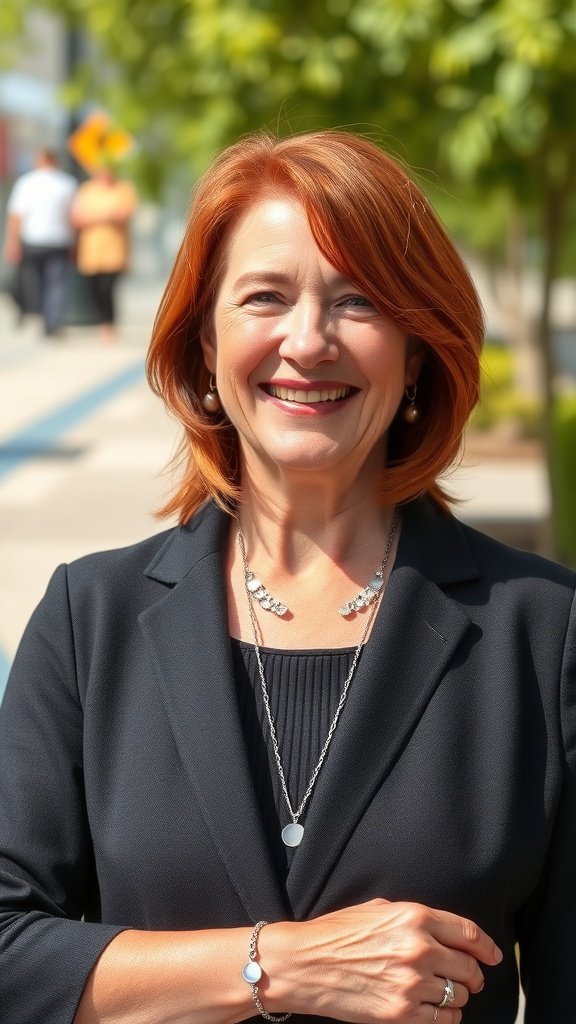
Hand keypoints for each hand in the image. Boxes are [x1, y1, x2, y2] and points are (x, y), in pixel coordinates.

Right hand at [263, 898, 501, 1022]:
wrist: (305, 964)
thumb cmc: (337, 933)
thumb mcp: (379, 909)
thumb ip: (414, 918)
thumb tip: (444, 931)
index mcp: (414, 917)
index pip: (469, 933)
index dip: (487, 947)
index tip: (493, 955)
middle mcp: (418, 948)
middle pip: (469, 967)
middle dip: (474, 974)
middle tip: (471, 977)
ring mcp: (411, 983)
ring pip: (459, 994)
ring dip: (458, 995)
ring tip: (447, 992)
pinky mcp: (401, 1013)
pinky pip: (444, 1018)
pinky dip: (447, 1015)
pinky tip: (437, 1008)